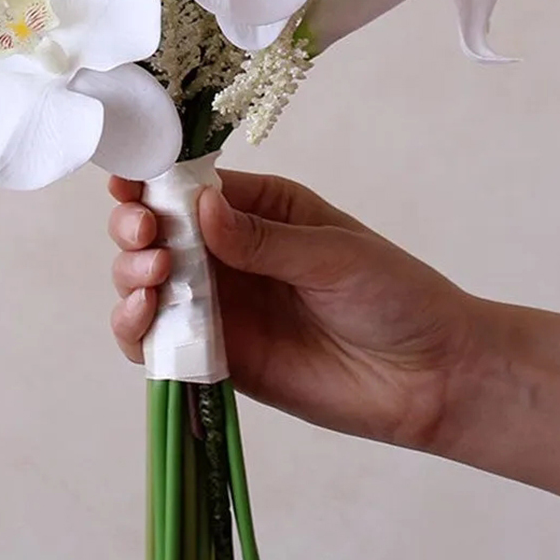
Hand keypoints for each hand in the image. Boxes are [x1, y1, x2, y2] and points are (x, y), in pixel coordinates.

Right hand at [108, 169, 482, 448]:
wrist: (430, 377)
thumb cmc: (394, 295)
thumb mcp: (334, 254)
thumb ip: (263, 239)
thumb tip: (199, 208)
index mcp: (260, 209)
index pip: (190, 186)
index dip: (152, 182)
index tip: (128, 186)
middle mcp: (230, 254)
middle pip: (157, 232)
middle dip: (136, 228)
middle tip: (144, 236)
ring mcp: (221, 307)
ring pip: (147, 284)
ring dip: (130, 276)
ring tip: (152, 277)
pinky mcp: (217, 359)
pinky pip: (160, 342)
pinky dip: (136, 330)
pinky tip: (143, 317)